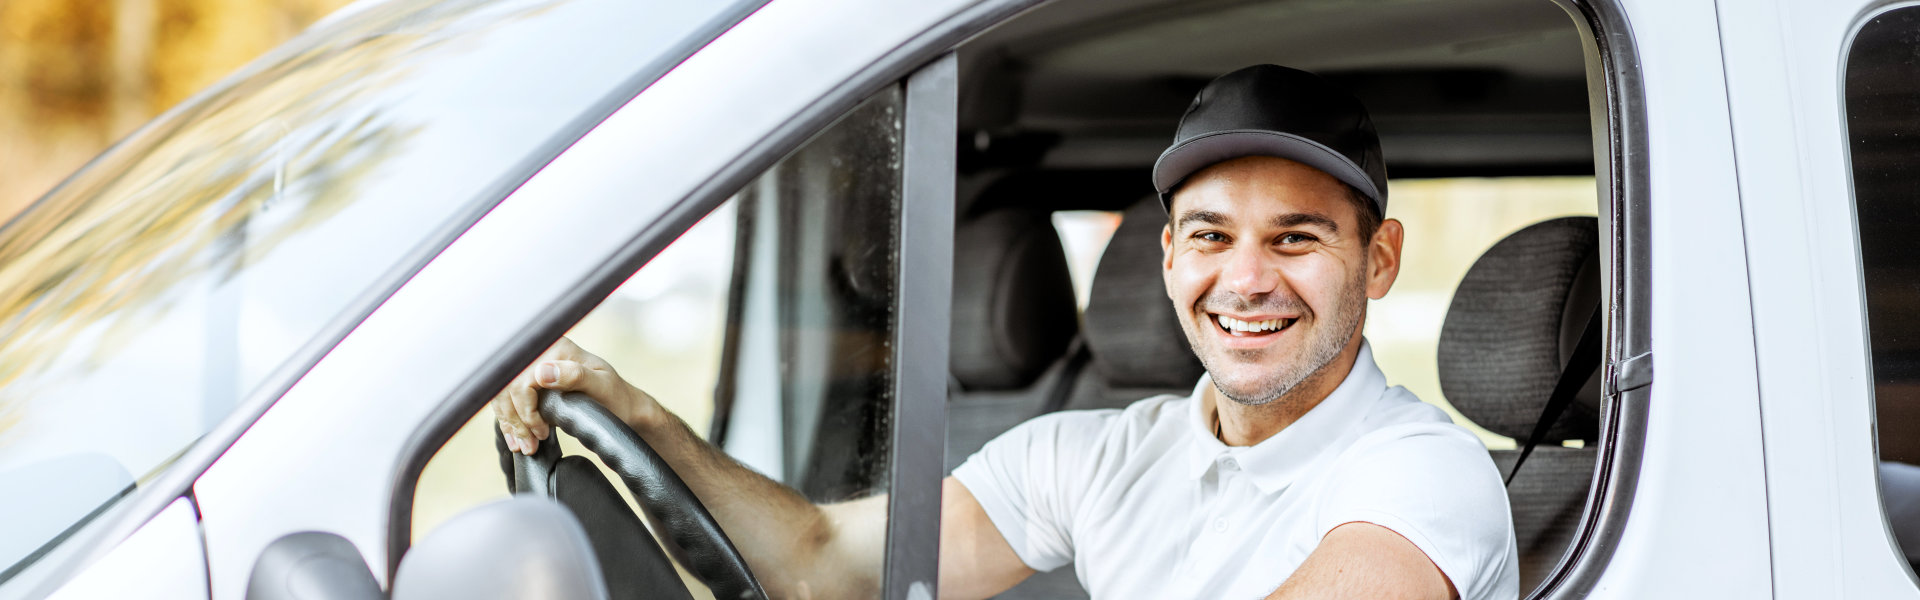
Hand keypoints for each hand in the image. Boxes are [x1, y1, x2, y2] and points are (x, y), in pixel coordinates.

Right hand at [491, 337, 660, 454]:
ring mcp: (535, 368)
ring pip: (504, 396)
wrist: (622, 407)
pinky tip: (516, 439)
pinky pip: (509, 401)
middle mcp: (542, 354)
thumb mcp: (602, 386)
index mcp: (557, 348)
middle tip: (530, 446)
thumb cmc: (616, 397)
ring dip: (510, 424)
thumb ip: (575, 375)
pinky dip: (510, 422)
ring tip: (524, 447)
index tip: (542, 432)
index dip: (526, 409)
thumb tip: (542, 372)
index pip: (521, 379)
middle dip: (515, 421)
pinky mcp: (532, 383)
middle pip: (507, 388)